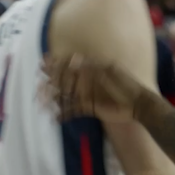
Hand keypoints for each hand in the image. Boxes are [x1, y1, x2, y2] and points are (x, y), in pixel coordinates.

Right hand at [44, 53, 158, 122]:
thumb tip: (73, 57)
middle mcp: (86, 82)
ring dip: (54, 98)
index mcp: (90, 70)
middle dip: (50, 81)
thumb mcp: (110, 71)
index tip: (43, 62)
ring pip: (66, 96)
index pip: (69, 65)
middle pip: (64, 80)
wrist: (138, 104)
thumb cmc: (125, 85)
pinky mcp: (90, 108)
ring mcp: (87, 95)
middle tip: (36, 84)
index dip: (56, 64)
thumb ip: (91, 66)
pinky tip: (55, 117)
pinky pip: (74, 110)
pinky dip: (65, 113)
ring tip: (41, 103)